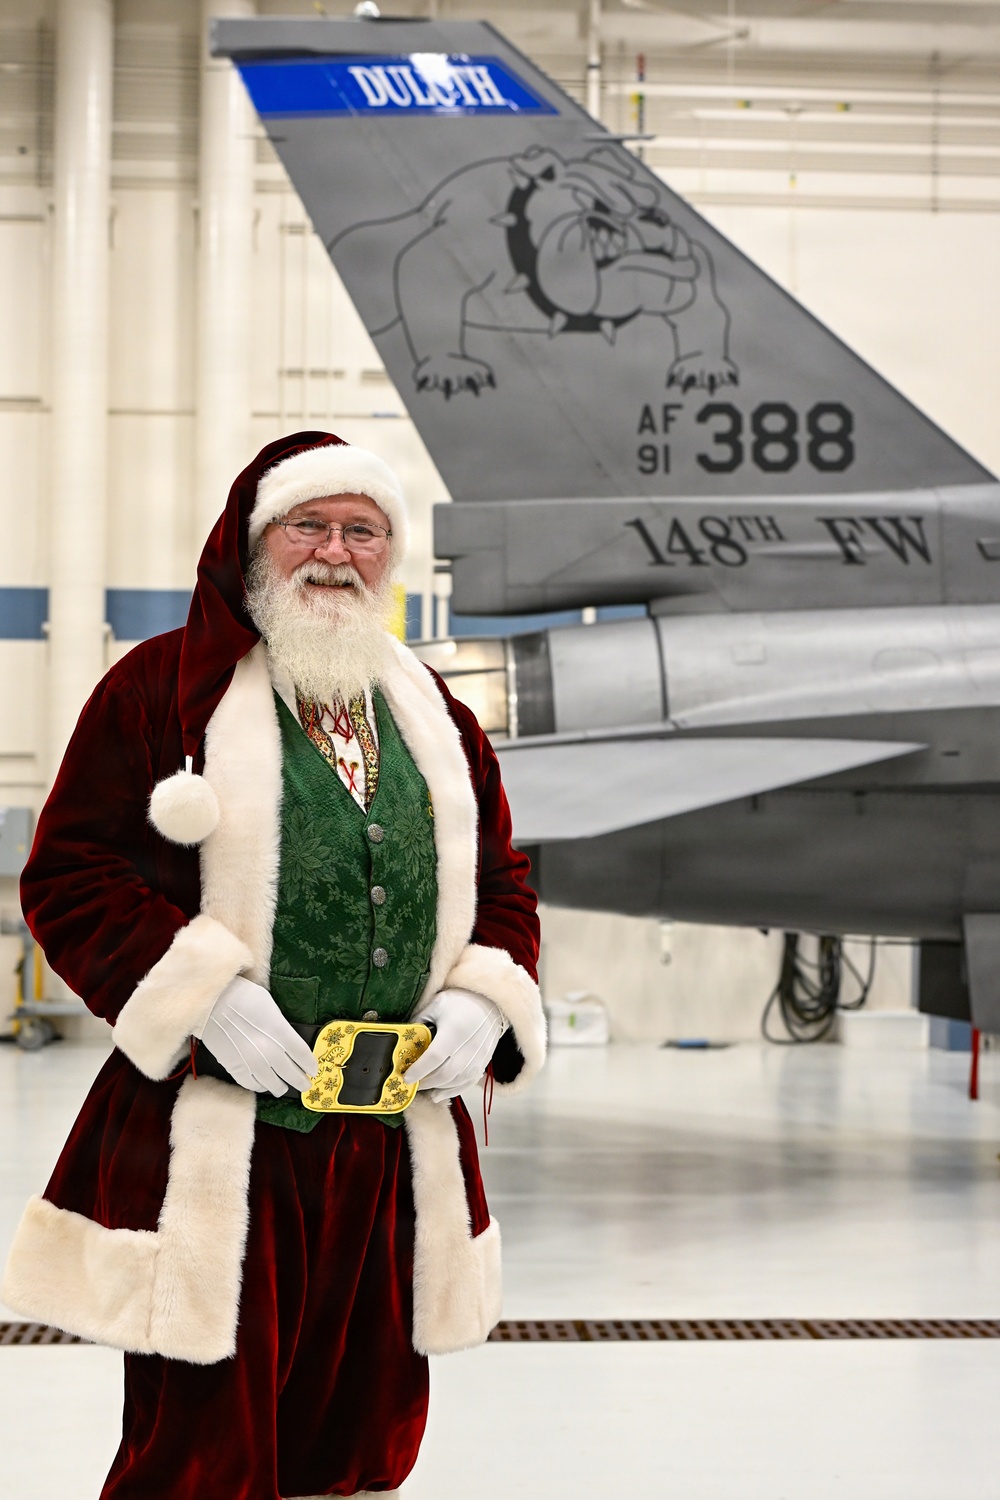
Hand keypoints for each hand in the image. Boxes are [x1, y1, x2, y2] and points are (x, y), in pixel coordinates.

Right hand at [196, 976, 316, 1095]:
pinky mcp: (236, 1069)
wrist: (211, 1004)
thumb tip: (286, 1039)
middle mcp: (270, 1051)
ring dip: (282, 1087)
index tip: (313, 1070)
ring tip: (284, 1087)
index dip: (310, 1065)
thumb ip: (281, 1026)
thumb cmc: (242, 997)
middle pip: (292, 1073)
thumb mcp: (270, 1006)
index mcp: (281, 1033)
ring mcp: (252, 1063)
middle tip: (305, 1085)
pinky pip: (253, 1085)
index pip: (303, 1055)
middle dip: (301, 1081)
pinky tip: (264, 1085)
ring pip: (274, 1084)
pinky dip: (261, 1087)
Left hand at [406, 988, 506, 1103]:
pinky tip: (441, 1094)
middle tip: (413, 1084)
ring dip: (440, 1088)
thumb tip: (405, 1039)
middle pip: (446, 1073)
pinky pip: (469, 1081)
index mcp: (455, 1030)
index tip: (406, 1077)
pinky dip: (455, 1090)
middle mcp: (470, 1045)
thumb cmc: (461, 1000)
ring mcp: (480, 1055)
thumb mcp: (436, 1004)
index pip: (435, 1057)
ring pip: (458, 1080)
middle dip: (427, 1082)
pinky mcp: (485, 1060)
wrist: (490, 1001)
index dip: (419, 1070)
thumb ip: (420, 1022)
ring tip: (425, 1089)